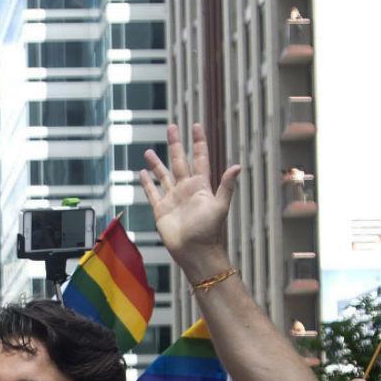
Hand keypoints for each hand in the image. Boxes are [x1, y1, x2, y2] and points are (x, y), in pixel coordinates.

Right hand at [140, 123, 239, 280]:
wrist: (196, 253)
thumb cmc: (211, 233)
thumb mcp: (220, 207)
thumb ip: (226, 186)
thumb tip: (237, 166)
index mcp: (201, 186)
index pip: (200, 158)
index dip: (198, 142)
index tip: (196, 126)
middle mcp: (186, 189)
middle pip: (179, 161)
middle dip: (175, 145)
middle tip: (171, 127)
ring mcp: (173, 199)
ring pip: (163, 176)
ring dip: (157, 163)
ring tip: (148, 151)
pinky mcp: (161, 210)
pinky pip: (152, 193)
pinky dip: (147, 183)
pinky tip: (142, 173)